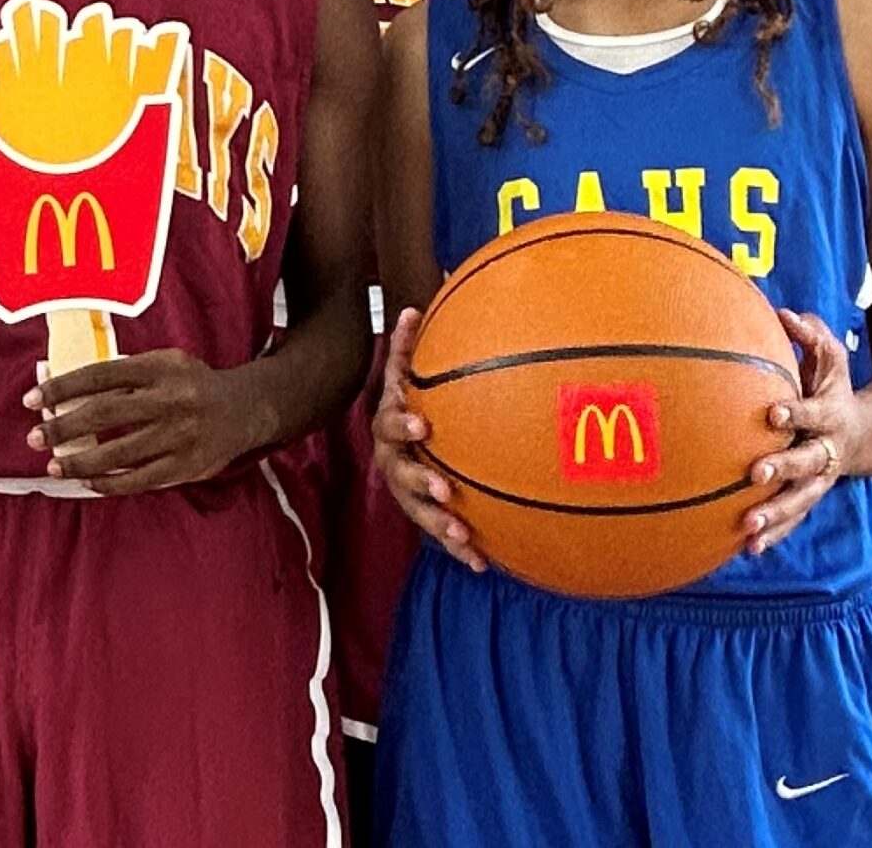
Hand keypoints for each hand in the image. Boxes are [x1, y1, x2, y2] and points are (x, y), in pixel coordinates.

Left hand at [24, 349, 254, 493]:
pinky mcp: (187, 465)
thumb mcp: (164, 363)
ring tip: (54, 466)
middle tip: (34, 438)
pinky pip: (140, 480)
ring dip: (80, 461)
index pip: (100, 375)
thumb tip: (67, 389)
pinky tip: (88, 481)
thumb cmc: (191, 383)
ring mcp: (179, 435)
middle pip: (104, 415)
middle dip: (63, 427)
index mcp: (159, 368)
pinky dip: (110, 483)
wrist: (245, 409)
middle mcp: (169, 400)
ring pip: (118, 453)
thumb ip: (125, 373)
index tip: (32, 400)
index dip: (62, 388)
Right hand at [372, 307, 486, 570]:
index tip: (424, 425)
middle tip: (442, 487)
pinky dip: (458, 547)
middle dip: (420, 482)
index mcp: (390, 422)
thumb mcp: (408, 371)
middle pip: (399, 472)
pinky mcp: (423, 510)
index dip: (404, 422)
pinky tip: (482, 563)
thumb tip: (412, 308)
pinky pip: (438, 531)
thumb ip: (408, 346)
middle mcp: (392, 456)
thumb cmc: (412, 396)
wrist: (404, 431)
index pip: (391, 420)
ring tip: (460, 532)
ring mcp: (404, 486)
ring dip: (438, 521)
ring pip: (417, 508)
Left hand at [742, 309, 861, 555]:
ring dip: (775, 515)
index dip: (796, 413)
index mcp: (831, 414)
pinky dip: (774, 535)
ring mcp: (819, 479)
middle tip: (754, 474)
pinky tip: (746, 550)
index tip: (773, 413)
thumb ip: (810, 335)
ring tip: (747, 528)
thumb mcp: (830, 359)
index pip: (813, 413)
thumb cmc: (833, 388)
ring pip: (800, 500)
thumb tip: (783, 312)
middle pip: (806, 462)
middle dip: (782, 469)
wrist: (869, 433)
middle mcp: (827, 450)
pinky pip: (792, 519)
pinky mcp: (809, 497)